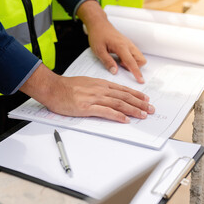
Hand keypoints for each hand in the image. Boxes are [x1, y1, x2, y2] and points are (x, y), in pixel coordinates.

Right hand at [20, 64, 154, 122]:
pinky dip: (117, 116)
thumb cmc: (67, 86)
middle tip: (151, 109)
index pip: (122, 90)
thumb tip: (109, 94)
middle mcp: (100, 90)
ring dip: (133, 110)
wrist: (53, 88)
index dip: (136, 95)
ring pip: (118, 104)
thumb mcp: (86, 83)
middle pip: (124, 96)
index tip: (146, 99)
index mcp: (100, 84)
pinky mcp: (87, 107)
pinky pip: (105, 112)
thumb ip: (98, 88)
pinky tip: (125, 120)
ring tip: (143, 115)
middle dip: (140, 103)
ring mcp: (94, 98)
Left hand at [77, 0, 146, 83]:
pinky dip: (130, 59)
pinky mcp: (128, 44)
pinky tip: (119, 59)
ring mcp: (129, 44)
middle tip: (121, 66)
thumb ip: (107, 62)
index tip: (141, 81)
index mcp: (121, 46)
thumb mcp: (98, 50)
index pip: (132, 62)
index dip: (136, 72)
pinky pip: (134, 54)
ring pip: (139, 57)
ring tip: (119, 62)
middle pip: (141, 60)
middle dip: (135, 67)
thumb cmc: (98, 35)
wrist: (99, 24)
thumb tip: (115, 72)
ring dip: (132, 63)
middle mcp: (128, 45)